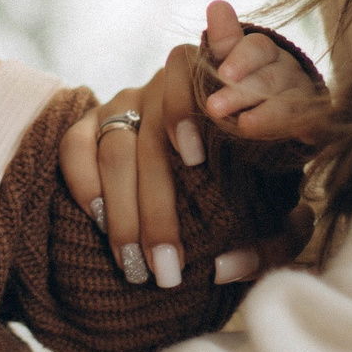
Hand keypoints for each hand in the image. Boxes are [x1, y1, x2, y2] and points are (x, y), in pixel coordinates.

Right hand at [59, 1, 322, 289]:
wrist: (202, 166)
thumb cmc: (251, 190)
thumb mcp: (277, 211)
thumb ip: (275, 239)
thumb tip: (226, 267)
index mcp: (217, 93)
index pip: (194, 82)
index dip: (188, 113)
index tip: (195, 158)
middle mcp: (165, 88)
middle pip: (154, 139)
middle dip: (157, 211)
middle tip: (166, 269)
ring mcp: (124, 102)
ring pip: (116, 147)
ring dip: (123, 211)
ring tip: (134, 264)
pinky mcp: (89, 120)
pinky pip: (74, 144)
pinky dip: (84, 181)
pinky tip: (98, 220)